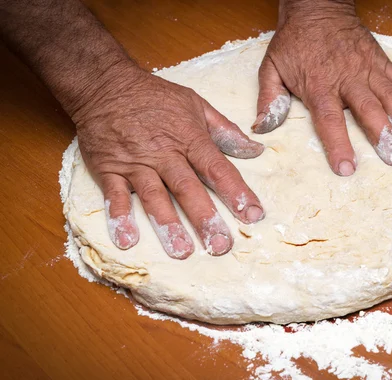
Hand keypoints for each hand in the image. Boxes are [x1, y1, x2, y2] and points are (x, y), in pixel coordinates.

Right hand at [74, 66, 264, 257]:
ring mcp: (136, 163)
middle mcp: (165, 154)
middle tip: (219, 246)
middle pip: (188, 189)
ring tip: (181, 251)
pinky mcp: (110, 169)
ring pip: (154, 197)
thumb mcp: (196, 104)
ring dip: (167, 225)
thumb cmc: (155, 96)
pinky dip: (120, 217)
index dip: (236, 193)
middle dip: (205, 219)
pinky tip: (128, 240)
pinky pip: (114, 196)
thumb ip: (225, 130)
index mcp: (190, 139)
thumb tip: (254, 150)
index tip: (253, 215)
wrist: (105, 84)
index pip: (218, 169)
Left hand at [252, 1, 391, 175]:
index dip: (339, 145)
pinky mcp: (381, 60)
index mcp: (319, 86)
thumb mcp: (272, 67)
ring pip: (391, 97)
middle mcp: (348, 79)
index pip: (330, 121)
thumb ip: (269, 98)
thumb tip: (261, 128)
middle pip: (369, 112)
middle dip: (385, 137)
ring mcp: (368, 69)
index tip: (347, 168)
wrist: (316, 6)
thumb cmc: (294, 41)